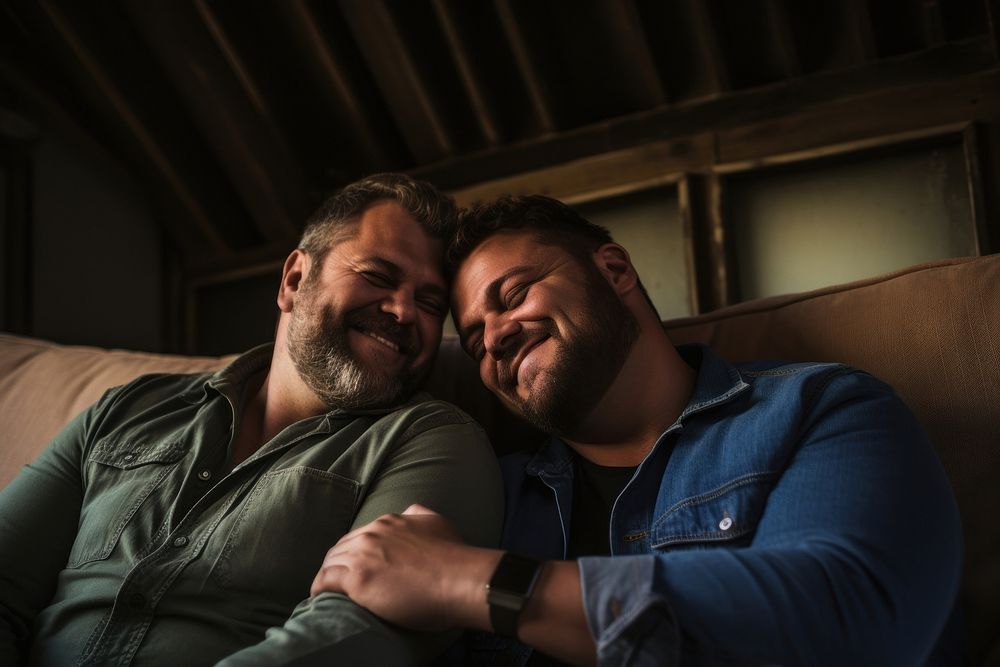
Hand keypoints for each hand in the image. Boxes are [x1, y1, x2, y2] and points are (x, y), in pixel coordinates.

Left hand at [311, 504, 500, 631]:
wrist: (460, 579)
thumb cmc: (453, 557)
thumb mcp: (437, 523)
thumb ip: (419, 514)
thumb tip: (409, 511)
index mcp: (389, 522)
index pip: (360, 534)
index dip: (355, 550)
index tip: (356, 563)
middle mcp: (373, 533)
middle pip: (342, 547)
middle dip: (338, 561)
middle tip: (338, 578)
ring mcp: (363, 555)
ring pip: (331, 562)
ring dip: (327, 574)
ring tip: (327, 589)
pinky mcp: (357, 579)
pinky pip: (326, 580)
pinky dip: (319, 586)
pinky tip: (317, 595)